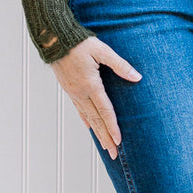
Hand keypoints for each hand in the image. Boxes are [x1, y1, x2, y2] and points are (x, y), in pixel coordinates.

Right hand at [52, 36, 141, 158]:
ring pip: (87, 117)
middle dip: (105, 138)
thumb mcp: (102, 50)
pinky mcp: (69, 89)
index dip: (112, 127)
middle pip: (96, 120)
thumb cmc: (79, 42)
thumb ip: (120, 65)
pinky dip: (86, 120)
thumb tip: (137, 77)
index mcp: (90, 85)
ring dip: (97, 133)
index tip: (118, 141)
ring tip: (104, 146)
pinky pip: (79, 109)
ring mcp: (73, 92)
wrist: (55, 38)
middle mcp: (80, 92)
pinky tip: (89, 127)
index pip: (105, 111)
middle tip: (113, 154)